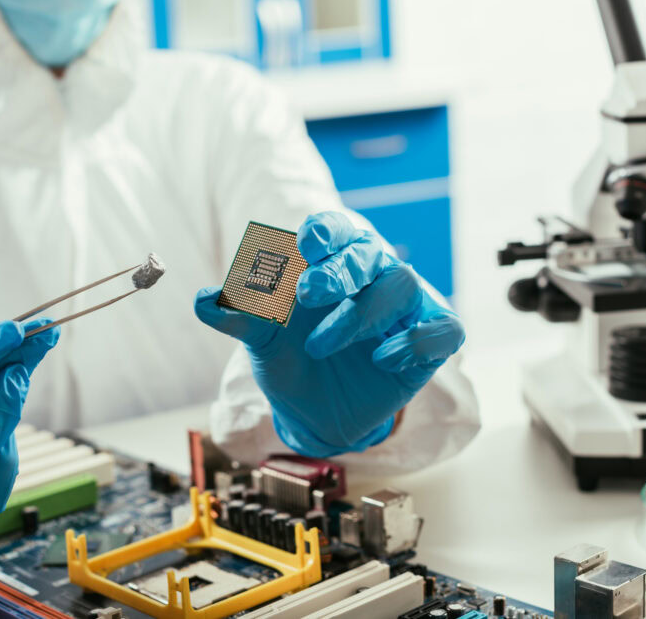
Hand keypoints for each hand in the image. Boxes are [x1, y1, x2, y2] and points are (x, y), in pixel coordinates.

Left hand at [195, 211, 464, 456]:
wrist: (315, 414)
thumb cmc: (291, 359)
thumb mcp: (262, 342)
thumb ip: (239, 316)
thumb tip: (202, 300)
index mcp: (331, 264)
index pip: (337, 229)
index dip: (327, 230)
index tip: (305, 242)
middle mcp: (370, 278)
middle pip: (370, 252)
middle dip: (340, 269)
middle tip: (306, 293)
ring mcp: (402, 310)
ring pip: (403, 285)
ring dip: (362, 312)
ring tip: (321, 345)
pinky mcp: (426, 345)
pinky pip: (443, 329)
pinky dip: (416, 340)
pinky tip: (383, 361)